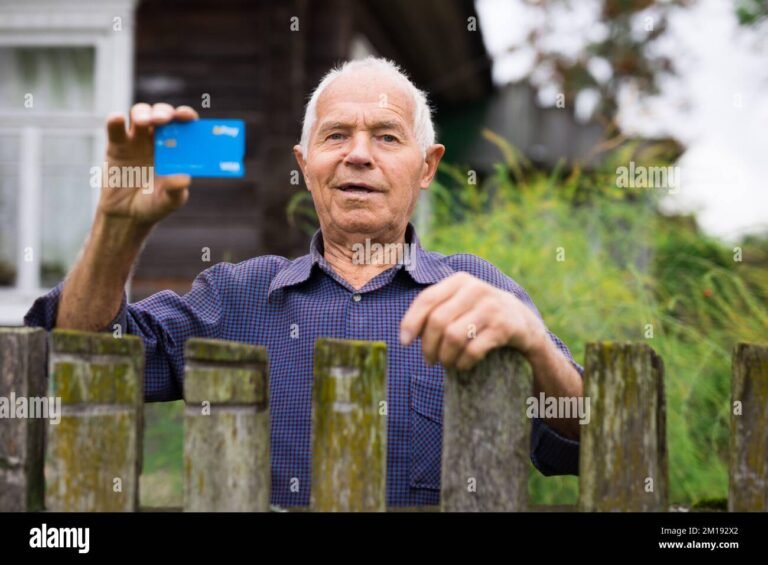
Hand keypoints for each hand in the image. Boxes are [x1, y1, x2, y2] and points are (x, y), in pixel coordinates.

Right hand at [97, 102, 197, 225]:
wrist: (127, 215)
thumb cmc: (154, 204)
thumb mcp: (169, 201)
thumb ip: (176, 191)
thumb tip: (185, 178)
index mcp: (175, 148)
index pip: (182, 125)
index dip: (186, 116)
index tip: (188, 117)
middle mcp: (156, 139)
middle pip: (160, 114)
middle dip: (163, 112)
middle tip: (164, 119)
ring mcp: (135, 140)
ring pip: (139, 115)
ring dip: (143, 113)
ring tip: (144, 121)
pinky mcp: (116, 146)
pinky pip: (115, 129)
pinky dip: (116, 121)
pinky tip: (118, 119)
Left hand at [399, 272, 547, 369]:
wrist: (523, 322)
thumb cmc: (479, 314)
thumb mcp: (459, 303)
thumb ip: (435, 310)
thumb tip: (405, 335)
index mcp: (459, 281)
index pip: (426, 299)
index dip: (411, 322)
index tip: (404, 343)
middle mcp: (475, 289)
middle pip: (438, 321)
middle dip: (428, 346)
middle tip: (429, 361)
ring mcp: (491, 307)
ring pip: (453, 337)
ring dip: (445, 357)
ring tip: (446, 363)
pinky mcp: (504, 327)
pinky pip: (473, 349)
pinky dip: (463, 363)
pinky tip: (462, 366)